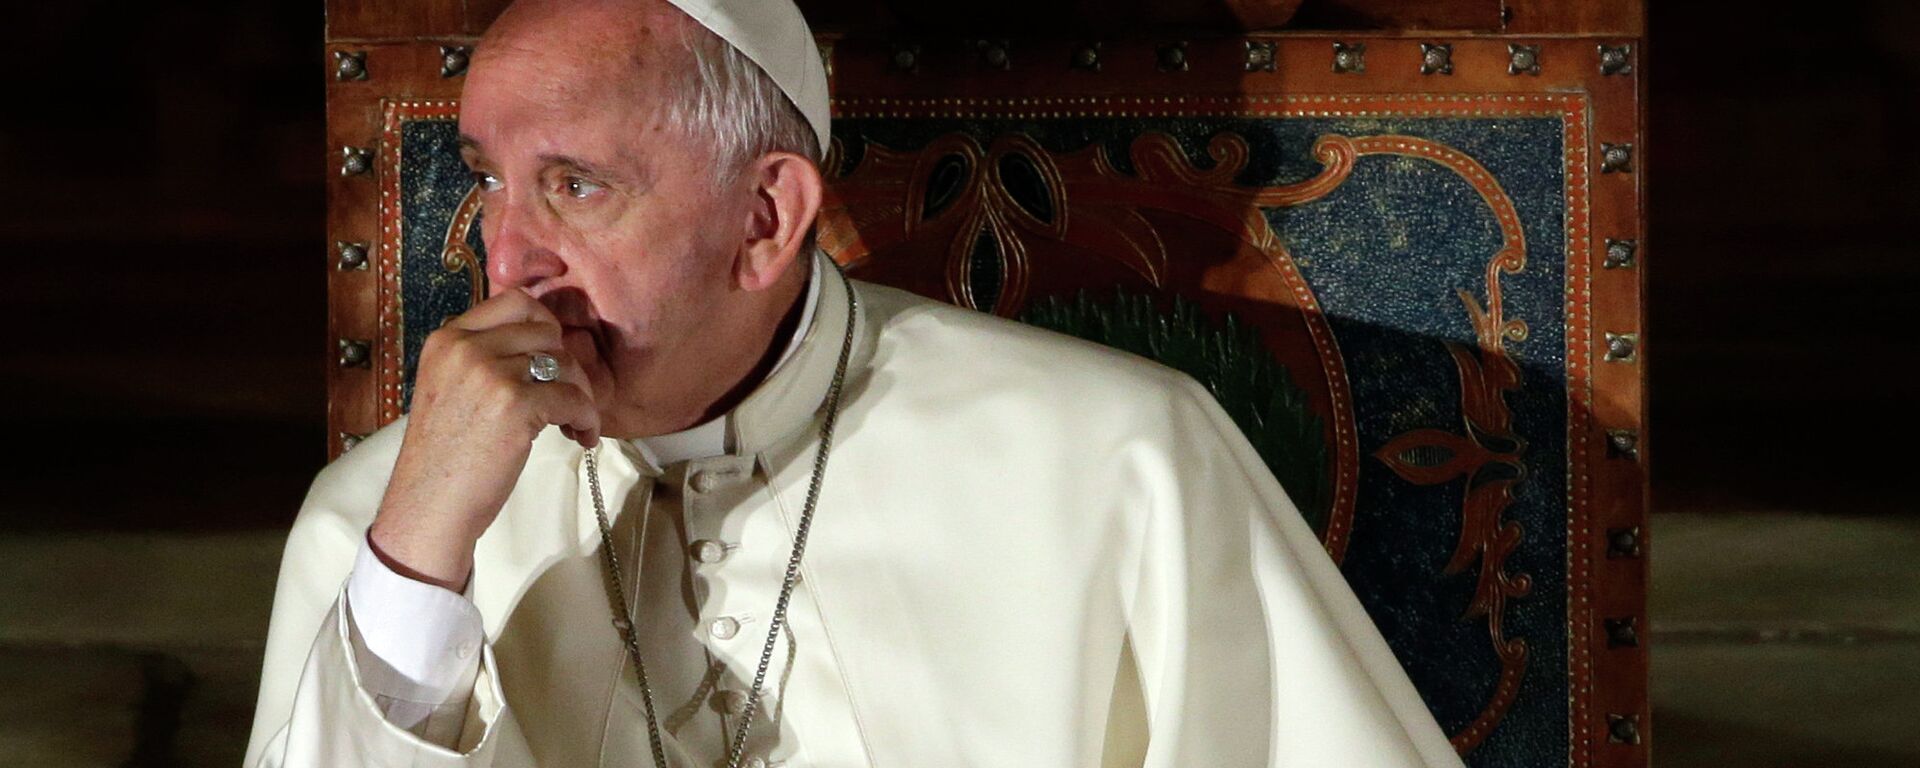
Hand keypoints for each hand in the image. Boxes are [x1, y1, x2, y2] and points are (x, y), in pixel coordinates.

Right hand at [368, 289, 601, 590]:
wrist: (428, 506)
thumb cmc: (444, 459)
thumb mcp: (451, 389)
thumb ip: (485, 360)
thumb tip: (545, 347)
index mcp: (447, 339)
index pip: (515, 302)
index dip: (545, 329)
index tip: (553, 360)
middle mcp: (465, 347)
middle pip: (547, 331)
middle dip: (567, 364)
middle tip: (568, 397)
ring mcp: (489, 372)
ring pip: (565, 363)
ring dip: (581, 394)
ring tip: (574, 422)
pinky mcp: (513, 404)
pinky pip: (573, 398)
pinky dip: (587, 418)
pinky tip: (581, 437)